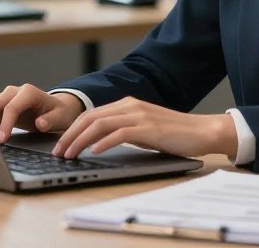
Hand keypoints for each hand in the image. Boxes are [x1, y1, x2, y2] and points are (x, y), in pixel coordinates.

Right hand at [0, 84, 84, 142]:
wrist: (56, 108)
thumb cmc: (59, 113)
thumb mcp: (61, 118)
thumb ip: (51, 120)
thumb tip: (40, 123)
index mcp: (29, 92)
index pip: (11, 107)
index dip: (4, 124)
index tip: (1, 140)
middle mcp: (15, 91)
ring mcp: (6, 96)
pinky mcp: (1, 103)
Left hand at [51, 97, 237, 159]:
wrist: (201, 131)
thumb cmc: (172, 134)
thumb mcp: (142, 129)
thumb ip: (123, 130)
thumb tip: (98, 142)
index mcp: (126, 104)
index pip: (91, 114)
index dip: (72, 130)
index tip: (60, 145)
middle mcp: (130, 106)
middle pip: (90, 117)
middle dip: (70, 135)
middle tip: (58, 152)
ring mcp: (139, 115)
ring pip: (100, 124)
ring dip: (81, 140)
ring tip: (70, 154)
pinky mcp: (148, 128)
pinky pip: (120, 133)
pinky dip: (103, 142)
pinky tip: (94, 152)